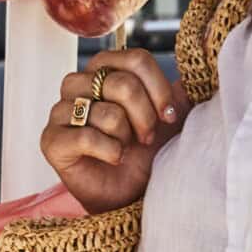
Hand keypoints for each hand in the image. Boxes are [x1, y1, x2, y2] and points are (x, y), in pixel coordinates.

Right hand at [41, 50, 188, 211]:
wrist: (130, 192)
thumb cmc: (146, 151)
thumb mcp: (170, 115)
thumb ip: (179, 87)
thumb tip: (199, 60)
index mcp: (103, 69)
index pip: (136, 60)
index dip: (159, 90)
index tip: (169, 116)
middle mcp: (77, 83)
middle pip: (123, 84)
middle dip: (145, 117)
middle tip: (146, 137)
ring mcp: (60, 111)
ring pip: (108, 113)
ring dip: (126, 136)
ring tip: (124, 147)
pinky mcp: (52, 140)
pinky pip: (87, 137)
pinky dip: (110, 152)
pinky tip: (112, 159)